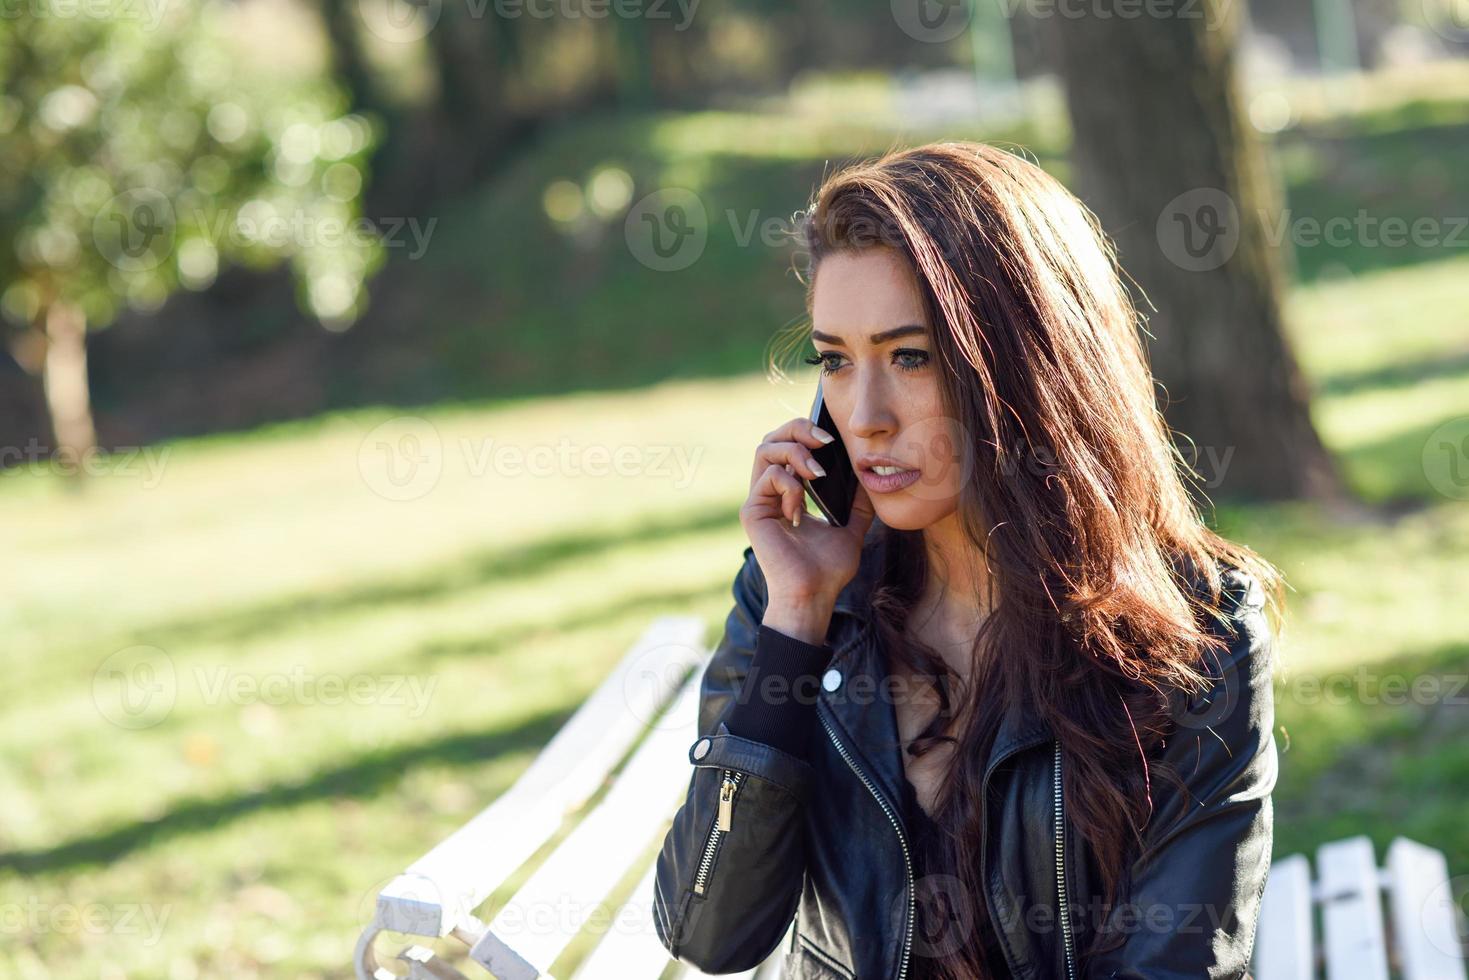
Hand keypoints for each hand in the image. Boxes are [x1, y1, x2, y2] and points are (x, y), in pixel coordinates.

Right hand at [740, 416, 875, 633]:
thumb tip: (871, 478)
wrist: (814, 596)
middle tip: (825, 440)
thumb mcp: (851, 528)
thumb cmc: (828, 569)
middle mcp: (769, 493)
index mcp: (788, 493)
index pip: (788, 446)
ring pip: (764, 450)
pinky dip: (792, 484)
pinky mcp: (752, 512)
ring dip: (796, 452)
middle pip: (771, 439)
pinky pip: (770, 477)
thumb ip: (857, 503)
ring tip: (818, 472)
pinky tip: (802, 509)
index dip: (805, 431)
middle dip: (798, 429)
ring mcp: (758, 501)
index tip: (832, 437)